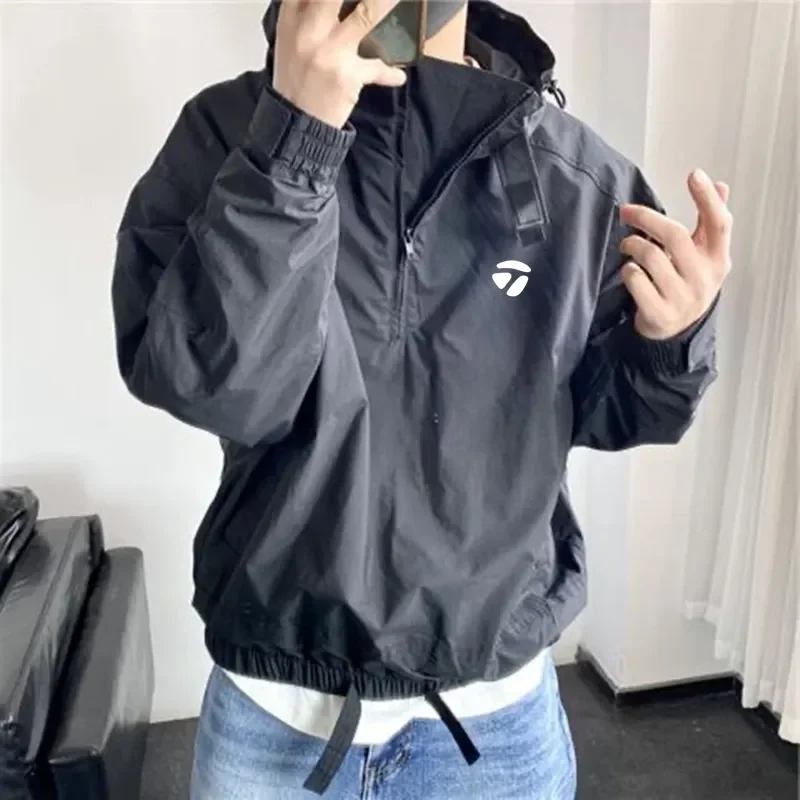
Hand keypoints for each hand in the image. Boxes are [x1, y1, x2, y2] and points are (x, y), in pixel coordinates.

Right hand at [273, 0, 405, 128]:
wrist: (294, 124)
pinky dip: (389, 73)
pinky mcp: (346, 75)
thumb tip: (329, 3)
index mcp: (292, 17)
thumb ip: (306, 13)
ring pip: (366, 14)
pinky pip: (376, 69)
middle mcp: (308, 29)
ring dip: (386, 3)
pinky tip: (399, 76)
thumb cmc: (296, 80)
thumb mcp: (290, 41)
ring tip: (399, 0)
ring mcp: (328, 51)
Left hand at [619, 169, 732, 339]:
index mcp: (717, 260)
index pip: (720, 224)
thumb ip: (709, 223)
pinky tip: (629, 270)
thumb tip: (721, 185)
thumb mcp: (704, 256)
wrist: (674, 331)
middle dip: (646, 218)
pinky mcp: (659, 314)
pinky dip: (629, 271)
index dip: (708, 199)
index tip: (694, 174)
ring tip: (626, 244)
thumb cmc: (686, 284)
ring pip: (652, 257)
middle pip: (675, 236)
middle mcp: (703, 279)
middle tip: (626, 212)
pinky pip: (637, 281)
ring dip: (633, 245)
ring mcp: (682, 299)